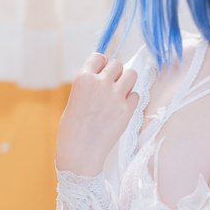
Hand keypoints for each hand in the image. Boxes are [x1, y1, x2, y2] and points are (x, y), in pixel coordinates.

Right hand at [56, 52, 138, 175]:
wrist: (80, 152)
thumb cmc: (73, 128)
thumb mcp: (75, 98)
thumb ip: (90, 84)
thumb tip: (107, 74)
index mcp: (83, 78)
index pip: (99, 56)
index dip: (102, 64)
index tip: (102, 73)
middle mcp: (100, 83)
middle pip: (117, 64)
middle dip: (115, 73)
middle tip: (111, 86)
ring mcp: (116, 96)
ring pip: (131, 74)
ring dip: (127, 81)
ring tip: (120, 93)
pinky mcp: (127, 110)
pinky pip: (136, 95)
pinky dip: (131, 100)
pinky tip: (121, 108)